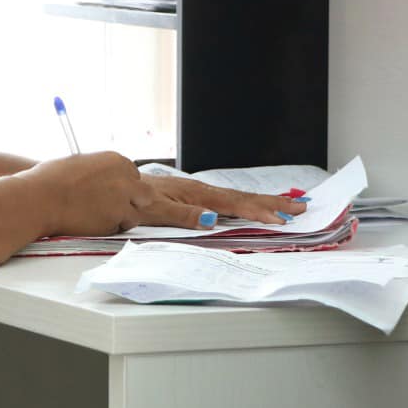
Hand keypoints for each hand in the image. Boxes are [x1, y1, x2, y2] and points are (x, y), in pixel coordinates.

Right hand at [25, 152, 152, 236]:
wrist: (40, 198)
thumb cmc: (51, 180)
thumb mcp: (80, 163)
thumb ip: (100, 171)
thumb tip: (103, 180)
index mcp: (115, 159)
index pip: (133, 174)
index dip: (124, 185)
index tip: (113, 191)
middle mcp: (124, 178)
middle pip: (145, 194)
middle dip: (133, 201)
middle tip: (115, 207)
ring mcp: (122, 200)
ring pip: (136, 214)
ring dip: (122, 217)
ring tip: (100, 217)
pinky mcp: (116, 220)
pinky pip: (120, 228)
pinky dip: (111, 228)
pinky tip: (93, 223)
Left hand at [137, 173, 307, 228]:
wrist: (107, 189)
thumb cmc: (129, 200)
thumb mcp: (152, 210)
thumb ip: (182, 215)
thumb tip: (212, 219)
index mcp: (193, 194)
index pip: (233, 204)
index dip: (258, 211)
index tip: (281, 219)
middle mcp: (198, 192)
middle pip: (241, 198)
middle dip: (272, 203)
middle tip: (301, 207)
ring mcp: (196, 194)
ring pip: (235, 198)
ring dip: (262, 202)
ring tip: (287, 205)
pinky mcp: (190, 197)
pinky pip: (224, 200)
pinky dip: (243, 203)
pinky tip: (250, 207)